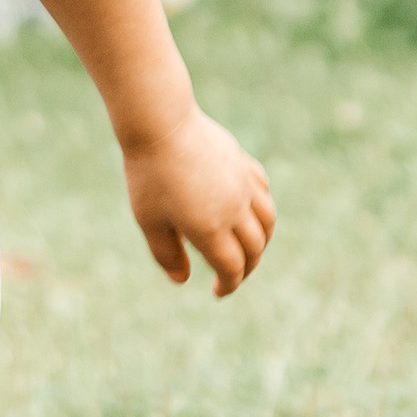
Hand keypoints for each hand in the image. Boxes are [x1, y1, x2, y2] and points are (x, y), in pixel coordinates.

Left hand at [122, 107, 274, 296]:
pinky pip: (263, 193)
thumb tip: (183, 279)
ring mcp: (244, 186)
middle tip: (231, 275)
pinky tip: (248, 212)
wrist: (161, 125)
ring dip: (261, 241)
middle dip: (245, 268)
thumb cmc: (149, 175)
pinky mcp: (244, 165)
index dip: (228, 285)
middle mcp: (234, 210)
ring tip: (248, 248)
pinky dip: (261, 210)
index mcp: (210, 229)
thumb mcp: (149, 221)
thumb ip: (167, 254)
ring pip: (267, 222)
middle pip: (254, 250)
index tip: (218, 291)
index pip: (232, 268)